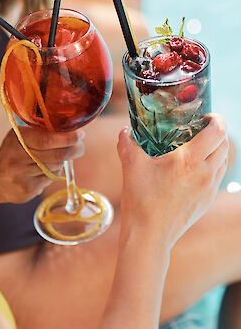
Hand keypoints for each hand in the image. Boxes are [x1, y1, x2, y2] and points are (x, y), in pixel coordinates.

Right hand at [0, 127, 84, 203]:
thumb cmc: (12, 152)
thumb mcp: (19, 137)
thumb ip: (39, 133)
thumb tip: (70, 131)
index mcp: (16, 139)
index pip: (46, 139)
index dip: (67, 138)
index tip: (80, 134)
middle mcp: (16, 157)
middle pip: (55, 155)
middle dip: (73, 150)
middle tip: (80, 146)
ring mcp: (21, 176)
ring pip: (55, 167)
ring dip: (62, 162)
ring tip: (59, 157)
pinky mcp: (27, 190)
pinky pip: (50, 179)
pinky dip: (53, 173)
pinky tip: (45, 170)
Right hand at [117, 113, 227, 247]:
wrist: (149, 235)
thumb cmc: (141, 198)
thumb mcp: (130, 164)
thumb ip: (127, 142)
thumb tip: (124, 130)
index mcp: (189, 161)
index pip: (217, 133)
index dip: (217, 120)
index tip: (209, 115)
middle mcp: (205, 174)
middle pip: (225, 146)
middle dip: (219, 132)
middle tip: (204, 126)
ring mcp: (208, 189)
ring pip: (223, 162)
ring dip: (217, 149)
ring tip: (200, 144)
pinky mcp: (206, 202)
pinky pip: (216, 177)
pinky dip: (212, 166)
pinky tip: (194, 167)